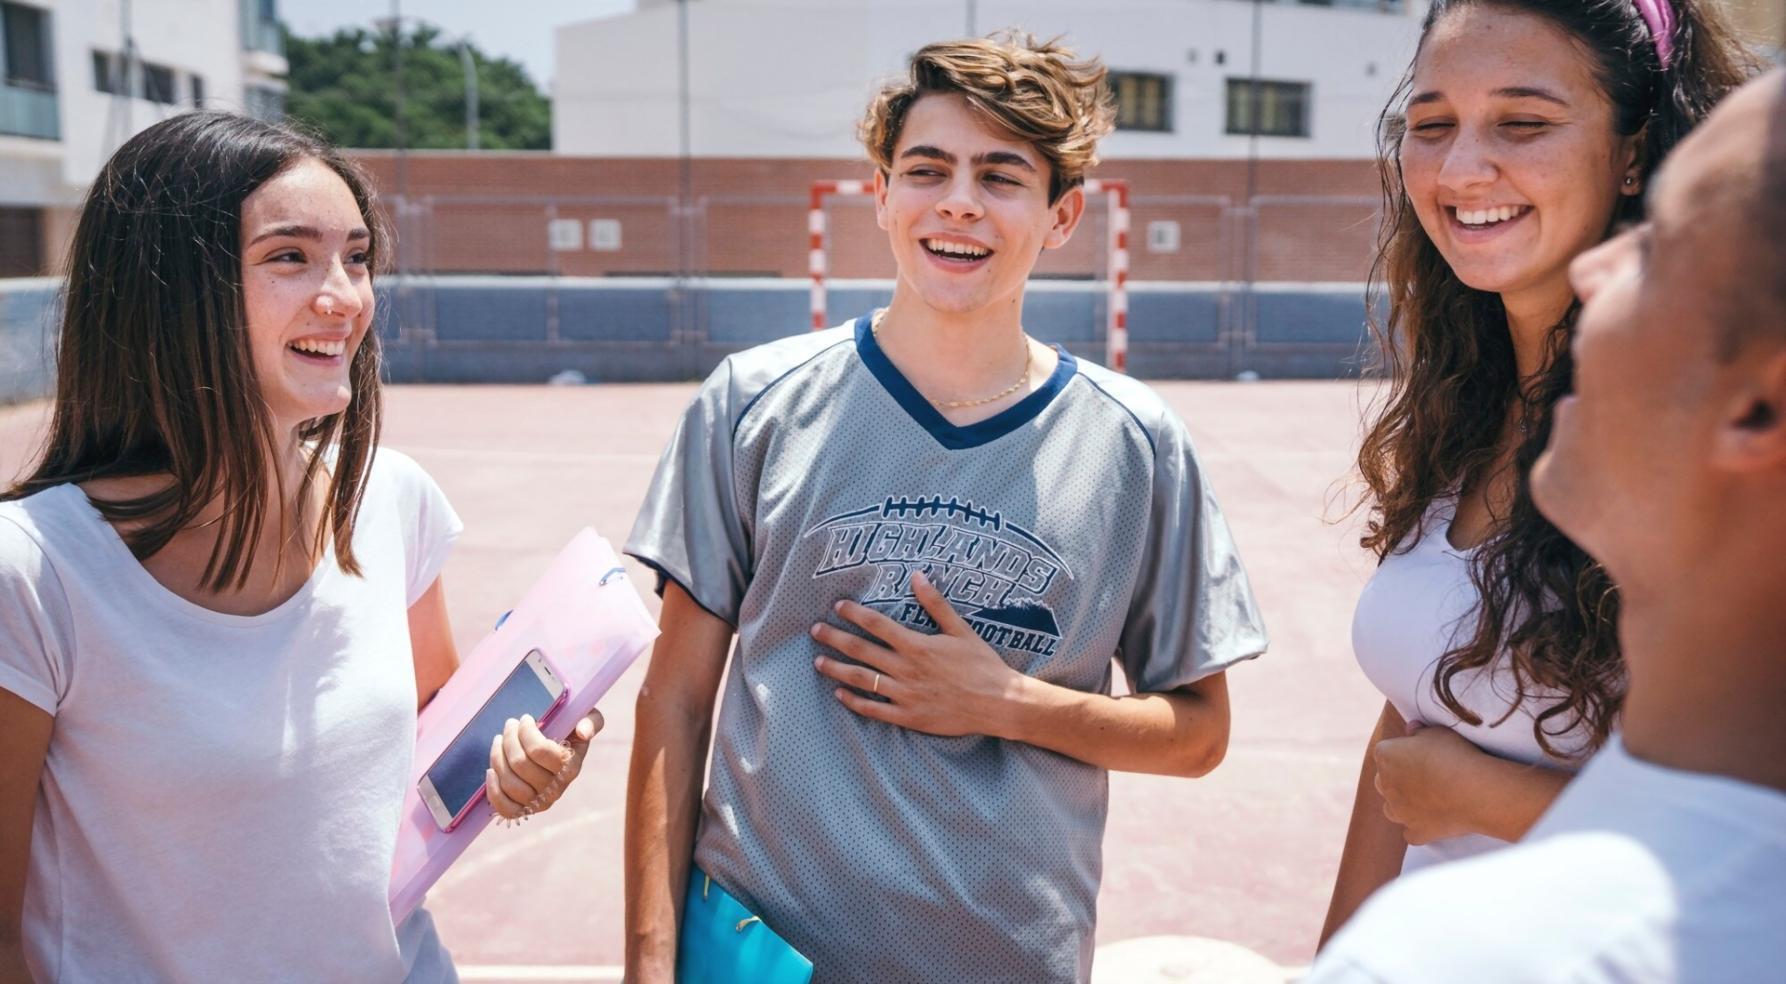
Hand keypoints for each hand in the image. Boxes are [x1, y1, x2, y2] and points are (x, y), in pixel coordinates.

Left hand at [486, 712, 601, 821]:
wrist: (560, 753)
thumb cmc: (570, 732)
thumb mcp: (586, 720)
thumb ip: (591, 721)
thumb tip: (582, 732)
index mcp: (571, 768)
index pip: (539, 751)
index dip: (526, 732)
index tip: (525, 718)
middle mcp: (557, 789)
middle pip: (520, 764)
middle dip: (510, 739)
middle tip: (509, 725)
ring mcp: (540, 803)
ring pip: (509, 782)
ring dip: (497, 757)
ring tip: (498, 740)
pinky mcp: (524, 811)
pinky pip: (505, 807)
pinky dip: (493, 790)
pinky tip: (491, 770)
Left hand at [810, 571, 1027, 737]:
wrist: (998, 702)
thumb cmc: (982, 664)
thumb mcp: (961, 630)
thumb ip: (936, 604)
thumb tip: (917, 576)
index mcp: (917, 645)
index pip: (877, 625)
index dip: (855, 614)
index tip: (837, 606)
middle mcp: (906, 669)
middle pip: (861, 650)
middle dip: (835, 639)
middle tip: (815, 631)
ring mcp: (905, 694)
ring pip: (862, 680)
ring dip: (837, 670)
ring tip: (818, 662)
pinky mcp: (908, 716)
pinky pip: (874, 709)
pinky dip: (855, 702)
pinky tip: (840, 694)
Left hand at [1371, 722, 1495, 844]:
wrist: (1474, 791)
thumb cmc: (1455, 755)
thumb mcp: (1437, 732)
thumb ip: (1419, 731)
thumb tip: (1410, 729)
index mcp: (1385, 756)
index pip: (1386, 752)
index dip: (1404, 752)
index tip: (1423, 753)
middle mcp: (1385, 785)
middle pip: (1385, 780)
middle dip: (1400, 778)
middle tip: (1426, 775)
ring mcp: (1398, 812)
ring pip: (1392, 808)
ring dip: (1405, 804)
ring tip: (1429, 799)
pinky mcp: (1415, 832)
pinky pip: (1412, 832)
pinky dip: (1420, 828)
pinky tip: (1436, 821)